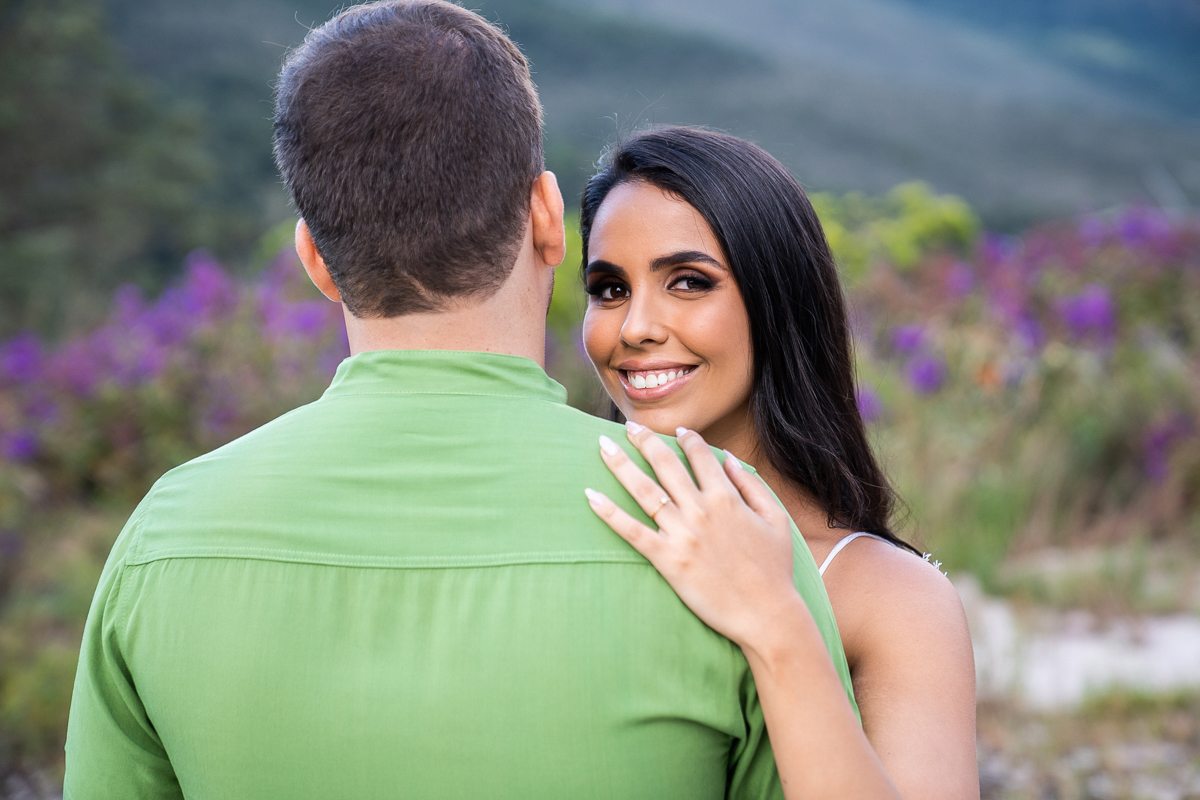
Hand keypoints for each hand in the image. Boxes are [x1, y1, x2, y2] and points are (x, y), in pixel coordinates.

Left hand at [585, 422, 803, 651]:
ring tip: (603, 446)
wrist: (767, 615)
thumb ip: (752, 486)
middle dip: (645, 441)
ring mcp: (682, 534)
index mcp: (727, 499)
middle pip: (666, 465)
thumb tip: (729, 460)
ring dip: (621, 465)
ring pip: (645, 491)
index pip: (701, 457)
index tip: (677, 430)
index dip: (687, 439)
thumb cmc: (775, 569)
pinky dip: (610, 513)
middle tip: (630, 426)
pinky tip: (592, 497)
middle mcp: (701, 510)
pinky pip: (633, 531)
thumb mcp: (776, 520)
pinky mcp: (668, 560)